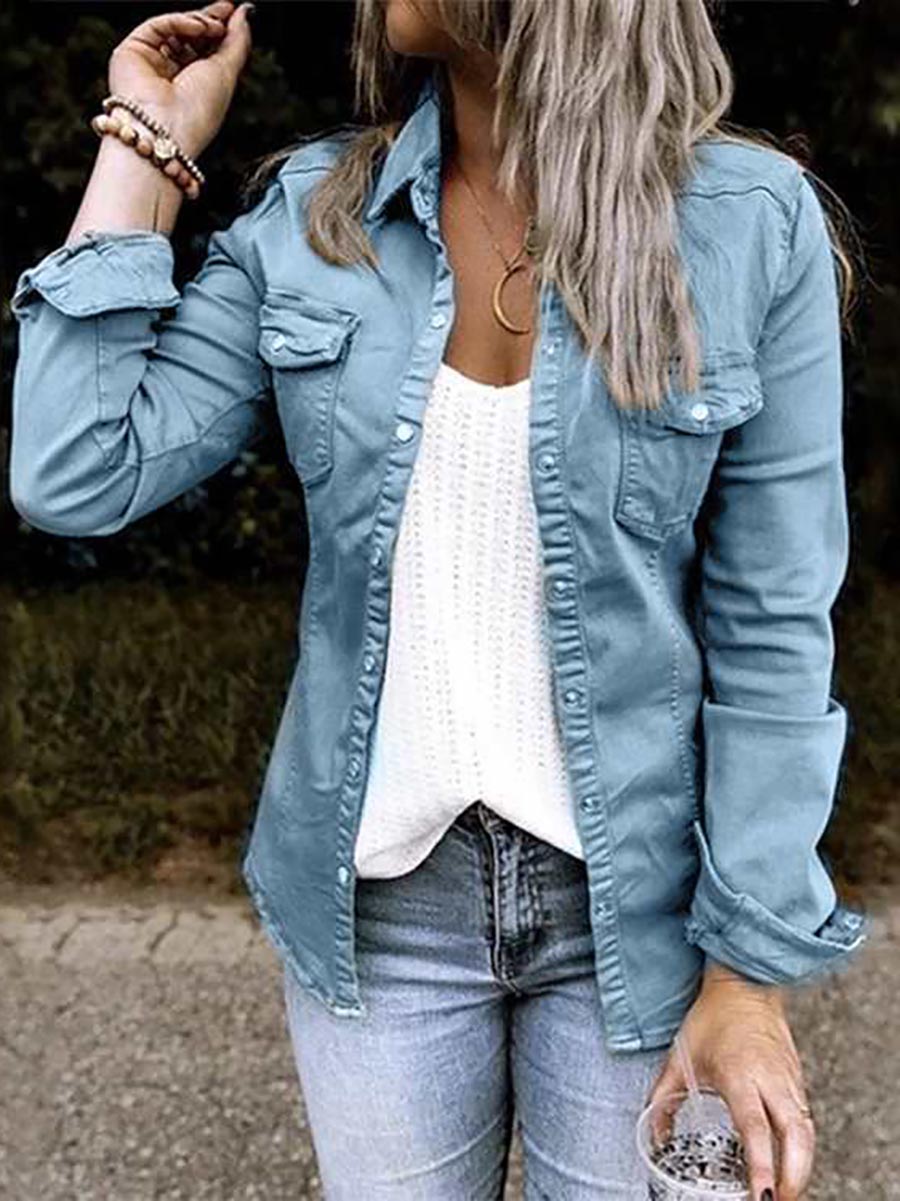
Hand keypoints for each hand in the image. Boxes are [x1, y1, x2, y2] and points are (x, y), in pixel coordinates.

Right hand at [107, 0, 253, 158]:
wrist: (166, 129)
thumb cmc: (197, 113)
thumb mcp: (228, 74)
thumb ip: (238, 41)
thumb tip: (245, 12)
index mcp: (194, 87)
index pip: (206, 50)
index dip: (220, 31)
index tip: (234, 14)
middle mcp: (170, 76)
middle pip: (189, 37)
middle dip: (209, 20)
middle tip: (226, 10)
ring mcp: (150, 64)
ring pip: (173, 29)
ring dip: (198, 22)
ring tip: (215, 26)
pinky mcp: (132, 53)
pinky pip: (157, 26)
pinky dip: (179, 22)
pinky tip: (198, 27)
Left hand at [645, 961, 814, 1200]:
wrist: (744, 984)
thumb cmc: (712, 1017)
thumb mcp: (680, 1057)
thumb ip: (663, 1099)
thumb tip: (652, 1135)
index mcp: (739, 1074)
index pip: (755, 1127)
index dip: (761, 1165)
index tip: (761, 1195)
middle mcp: (770, 1079)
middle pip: (795, 1137)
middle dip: (793, 1177)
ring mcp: (789, 1079)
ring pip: (807, 1131)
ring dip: (801, 1166)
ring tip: (785, 1192)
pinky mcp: (798, 1079)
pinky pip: (806, 1119)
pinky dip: (802, 1146)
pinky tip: (790, 1163)